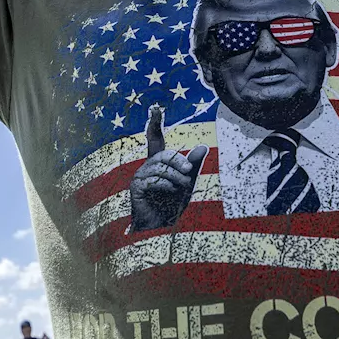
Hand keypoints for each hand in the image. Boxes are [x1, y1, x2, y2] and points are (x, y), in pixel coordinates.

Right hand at [128, 105, 208, 232]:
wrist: (161, 230)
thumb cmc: (172, 207)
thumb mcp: (187, 183)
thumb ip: (193, 166)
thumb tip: (203, 146)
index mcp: (158, 163)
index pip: (155, 140)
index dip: (155, 124)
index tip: (156, 109)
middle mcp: (147, 167)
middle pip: (164, 153)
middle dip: (179, 161)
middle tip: (189, 172)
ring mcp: (139, 176)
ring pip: (161, 166)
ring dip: (176, 177)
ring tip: (182, 187)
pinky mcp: (136, 187)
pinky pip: (154, 179)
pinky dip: (166, 185)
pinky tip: (169, 194)